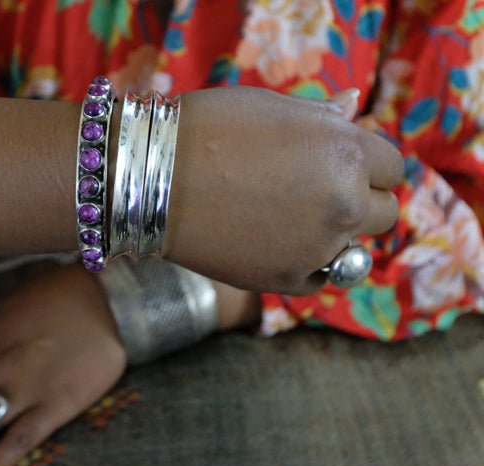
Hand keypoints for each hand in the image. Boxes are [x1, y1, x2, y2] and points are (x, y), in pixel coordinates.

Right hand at [165, 86, 403, 294]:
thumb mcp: (273, 106)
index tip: (337, 164)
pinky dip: (304, 264)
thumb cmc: (209, 128)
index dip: (365, 164)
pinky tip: (272, 243)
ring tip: (287, 219)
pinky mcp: (285, 281)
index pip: (391, 167)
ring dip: (332, 236)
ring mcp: (316, 248)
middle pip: (383, 213)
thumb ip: (324, 117)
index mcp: (348, 153)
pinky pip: (318, 278)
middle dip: (357, 201)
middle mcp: (343, 204)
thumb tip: (353, 107)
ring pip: (353, 251)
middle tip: (314, 192)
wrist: (150, 177)